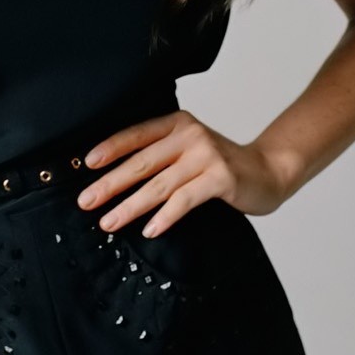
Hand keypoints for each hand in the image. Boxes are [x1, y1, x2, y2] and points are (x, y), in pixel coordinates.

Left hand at [74, 110, 292, 235]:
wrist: (268, 170)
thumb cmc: (220, 165)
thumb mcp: (189, 150)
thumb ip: (162, 155)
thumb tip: (116, 177)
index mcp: (177, 124)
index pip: (136, 134)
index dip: (110, 148)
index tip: (86, 164)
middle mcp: (190, 135)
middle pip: (141, 162)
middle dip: (110, 184)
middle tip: (86, 201)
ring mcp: (206, 156)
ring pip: (158, 185)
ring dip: (130, 207)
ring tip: (109, 222)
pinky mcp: (221, 178)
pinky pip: (184, 200)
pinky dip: (164, 217)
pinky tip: (149, 230)